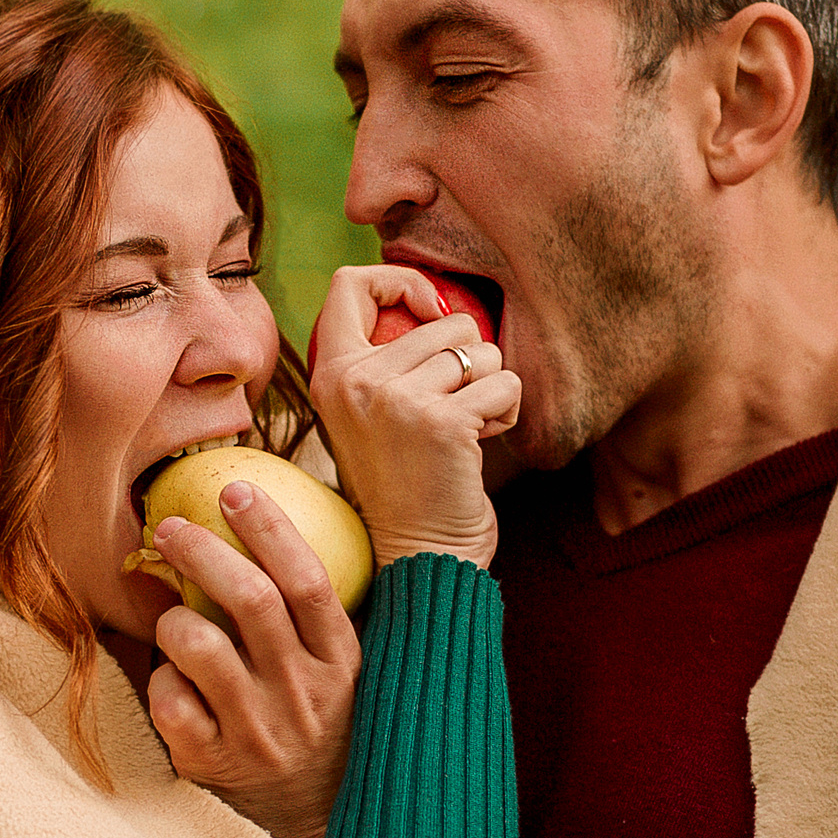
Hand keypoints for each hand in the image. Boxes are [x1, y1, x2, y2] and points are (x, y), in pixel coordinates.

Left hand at [142, 481, 362, 837]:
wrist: (314, 826)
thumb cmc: (317, 727)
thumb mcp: (335, 672)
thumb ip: (304, 614)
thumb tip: (249, 526)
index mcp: (341, 663)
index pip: (308, 582)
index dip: (270, 529)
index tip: (236, 489)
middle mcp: (304, 695)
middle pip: (252, 601)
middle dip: (202, 552)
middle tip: (168, 527)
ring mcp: (259, 732)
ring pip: (201, 647)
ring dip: (173, 620)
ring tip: (171, 620)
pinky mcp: (213, 763)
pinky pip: (169, 701)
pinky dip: (160, 680)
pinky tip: (172, 682)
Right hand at [306, 265, 521, 570]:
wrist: (419, 555)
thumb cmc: (406, 483)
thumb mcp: (370, 414)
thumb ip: (383, 361)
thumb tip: (436, 302)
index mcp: (331, 374)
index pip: (349, 284)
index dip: (400, 281)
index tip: (429, 313)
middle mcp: (356, 380)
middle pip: (444, 319)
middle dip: (469, 357)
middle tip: (455, 405)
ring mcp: (397, 400)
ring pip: (481, 350)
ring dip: (489, 386)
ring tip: (467, 426)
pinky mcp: (444, 422)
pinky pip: (504, 383)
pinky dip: (505, 411)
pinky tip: (482, 442)